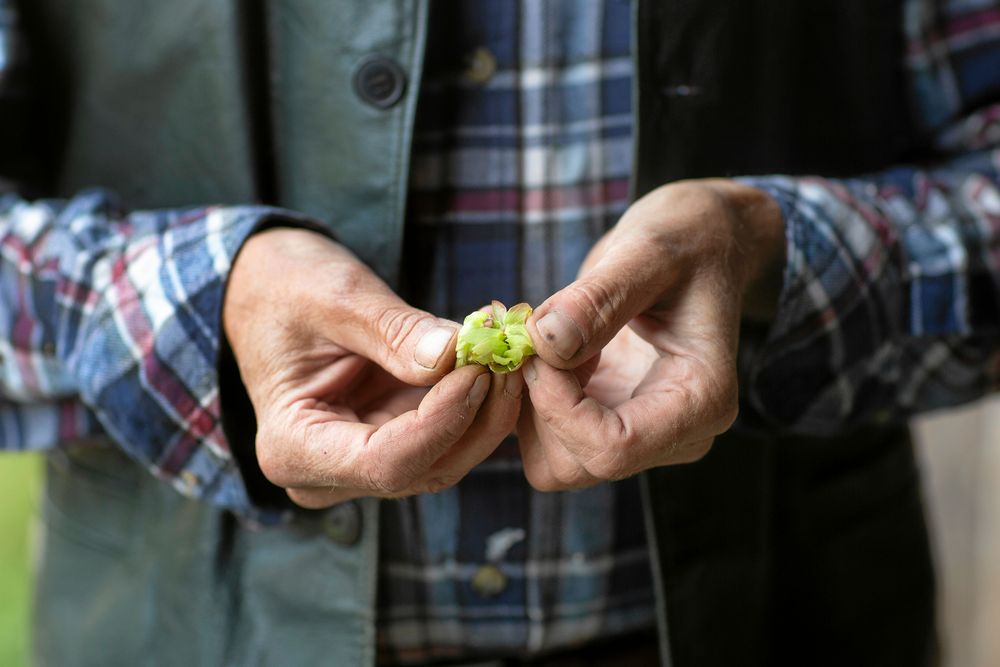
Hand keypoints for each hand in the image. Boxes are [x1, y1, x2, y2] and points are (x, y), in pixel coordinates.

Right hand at [223, 228, 521, 507]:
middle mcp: (326, 473)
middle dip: (476, 417)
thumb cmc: (287, 287)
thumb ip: (395, 333)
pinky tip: (494, 361)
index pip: (384, 461)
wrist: (266, 286)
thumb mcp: (337, 298)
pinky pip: (446, 437)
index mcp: (293, 447)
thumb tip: (456, 356)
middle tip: (508, 356)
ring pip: (445, 459)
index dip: (441, 422)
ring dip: (485, 412)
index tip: (479, 371)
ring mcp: (360, 463)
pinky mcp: (390, 441)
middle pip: (423, 468)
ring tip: (506, 352)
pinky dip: (476, 403)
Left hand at [518, 180, 784, 489]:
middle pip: (577, 464)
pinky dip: (531, 399)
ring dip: (531, 404)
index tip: (539, 343)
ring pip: (555, 461)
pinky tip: (547, 347)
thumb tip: (544, 342)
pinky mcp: (609, 421)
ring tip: (546, 337)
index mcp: (701, 402)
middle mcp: (676, 434)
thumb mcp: (649, 252)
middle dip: (539, 404)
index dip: (557, 405)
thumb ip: (599, 299)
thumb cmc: (688, 238)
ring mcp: (643, 433)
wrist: (701, 241)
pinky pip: (549, 438)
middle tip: (535, 333)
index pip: (612, 448)